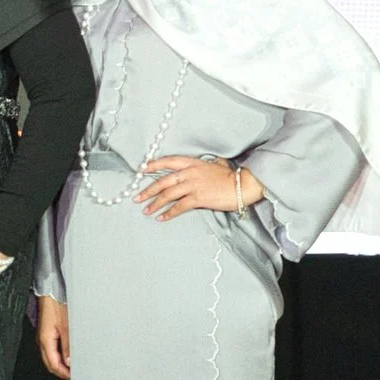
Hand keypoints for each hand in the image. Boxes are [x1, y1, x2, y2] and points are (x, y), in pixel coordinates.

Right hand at [37, 295, 70, 379]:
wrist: (51, 292)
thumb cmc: (56, 305)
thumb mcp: (66, 326)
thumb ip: (68, 345)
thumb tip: (69, 361)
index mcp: (45, 341)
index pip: (53, 365)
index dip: (64, 373)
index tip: (74, 377)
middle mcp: (42, 341)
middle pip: (50, 364)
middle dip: (61, 372)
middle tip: (74, 376)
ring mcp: (43, 337)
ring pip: (50, 358)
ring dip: (60, 364)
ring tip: (72, 367)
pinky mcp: (47, 332)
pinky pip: (51, 349)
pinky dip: (59, 356)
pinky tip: (67, 355)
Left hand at [136, 156, 265, 222]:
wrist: (242, 185)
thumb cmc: (230, 176)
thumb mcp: (215, 165)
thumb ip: (206, 166)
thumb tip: (209, 164)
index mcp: (193, 163)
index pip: (169, 161)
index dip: (154, 165)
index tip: (141, 169)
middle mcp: (190, 173)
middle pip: (163, 181)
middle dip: (148, 190)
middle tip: (137, 198)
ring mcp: (193, 185)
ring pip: (168, 195)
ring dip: (155, 204)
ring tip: (146, 211)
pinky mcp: (198, 198)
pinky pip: (179, 207)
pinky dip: (168, 213)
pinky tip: (161, 218)